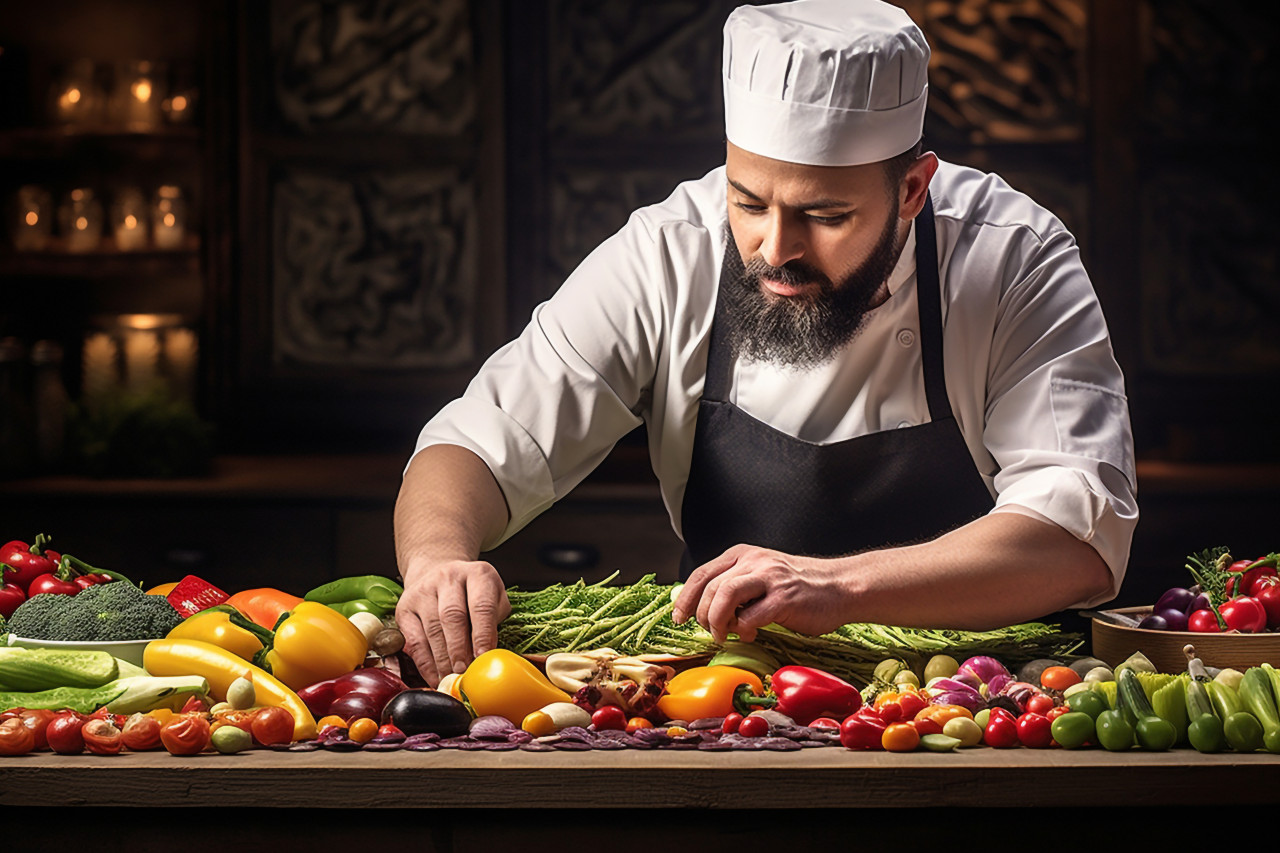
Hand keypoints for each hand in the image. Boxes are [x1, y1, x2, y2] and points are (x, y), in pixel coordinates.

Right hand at [395, 558, 510, 686]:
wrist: (440, 575)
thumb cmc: (474, 595)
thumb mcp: (495, 599)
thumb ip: (494, 623)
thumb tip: (488, 658)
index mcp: (477, 574)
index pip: (481, 606)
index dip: (483, 634)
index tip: (483, 657)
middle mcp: (448, 578)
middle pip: (452, 616)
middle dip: (459, 649)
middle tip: (465, 672)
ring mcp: (423, 591)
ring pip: (432, 630)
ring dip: (443, 660)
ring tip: (452, 678)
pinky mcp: (404, 608)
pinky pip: (414, 641)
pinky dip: (425, 664)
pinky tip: (435, 676)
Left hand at [671, 544, 849, 642]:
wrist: (841, 586)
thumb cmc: (800, 588)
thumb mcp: (762, 575)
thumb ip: (736, 585)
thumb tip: (704, 609)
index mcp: (743, 554)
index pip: (702, 573)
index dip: (686, 598)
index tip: (679, 617)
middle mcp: (754, 561)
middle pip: (710, 586)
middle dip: (702, 615)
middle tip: (711, 632)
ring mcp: (770, 578)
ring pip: (724, 595)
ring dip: (718, 620)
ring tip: (725, 634)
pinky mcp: (785, 598)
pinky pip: (751, 616)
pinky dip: (744, 629)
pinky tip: (752, 633)